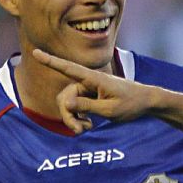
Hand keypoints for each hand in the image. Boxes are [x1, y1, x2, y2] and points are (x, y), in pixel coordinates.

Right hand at [30, 48, 163, 132]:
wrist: (147, 103)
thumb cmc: (131, 104)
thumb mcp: (109, 110)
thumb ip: (87, 106)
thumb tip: (65, 103)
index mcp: (94, 79)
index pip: (68, 68)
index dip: (50, 61)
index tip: (35, 52)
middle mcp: (88, 82)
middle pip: (64, 97)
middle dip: (67, 115)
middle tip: (79, 131)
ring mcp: (88, 90)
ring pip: (68, 105)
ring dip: (73, 119)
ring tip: (86, 129)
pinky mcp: (90, 97)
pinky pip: (76, 107)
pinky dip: (79, 118)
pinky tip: (88, 125)